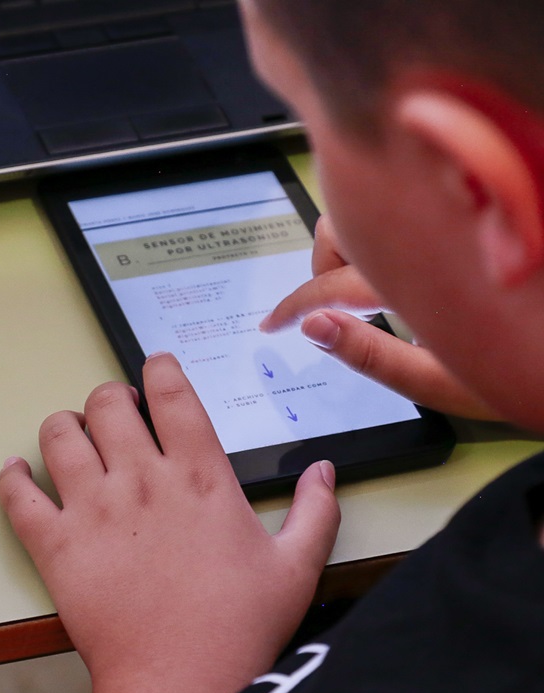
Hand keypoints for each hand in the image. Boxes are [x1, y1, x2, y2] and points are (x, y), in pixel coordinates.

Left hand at [0, 354, 339, 692]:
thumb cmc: (239, 630)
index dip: (158, 369)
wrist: (180, 685)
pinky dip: (11, 477)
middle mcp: (141, 480)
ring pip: (58, 435)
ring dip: (62, 427)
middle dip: (108, 398)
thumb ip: (315, 512)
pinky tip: (16, 472)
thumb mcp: (297, 568)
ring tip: (71, 438)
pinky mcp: (55, 545)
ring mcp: (92, 509)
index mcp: (199, 477)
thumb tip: (326, 471)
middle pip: (106, 403)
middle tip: (114, 413)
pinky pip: (18, 495)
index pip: (171, 394)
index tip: (154, 368)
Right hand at [261, 216, 499, 419]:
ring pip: (375, 208)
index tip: (275, 322)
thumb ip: (371, 356)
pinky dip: (393, 235)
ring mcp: (449, 226)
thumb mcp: (443, 385)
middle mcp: (432, 240)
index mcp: (418, 282)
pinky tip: (408, 268)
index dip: (293, 305)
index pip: (330, 285)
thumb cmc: (533, 375)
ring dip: (357, 241)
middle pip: (341, 227)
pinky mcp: (469, 222)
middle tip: (322, 302)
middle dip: (322, 263)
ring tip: (368, 285)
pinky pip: (411, 211)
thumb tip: (315, 328)